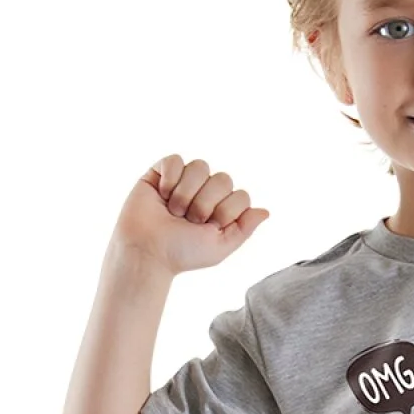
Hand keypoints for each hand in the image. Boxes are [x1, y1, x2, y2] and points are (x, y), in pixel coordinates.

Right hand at [110, 155, 270, 273]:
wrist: (148, 251)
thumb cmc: (182, 253)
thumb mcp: (220, 246)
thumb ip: (244, 228)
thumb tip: (265, 211)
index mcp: (221, 208)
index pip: (241, 195)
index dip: (226, 212)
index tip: (209, 228)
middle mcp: (204, 192)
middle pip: (223, 179)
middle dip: (206, 203)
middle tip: (189, 220)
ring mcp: (183, 181)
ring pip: (200, 166)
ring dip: (187, 193)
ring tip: (174, 210)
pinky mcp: (160, 172)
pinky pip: (175, 160)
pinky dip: (170, 178)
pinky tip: (162, 195)